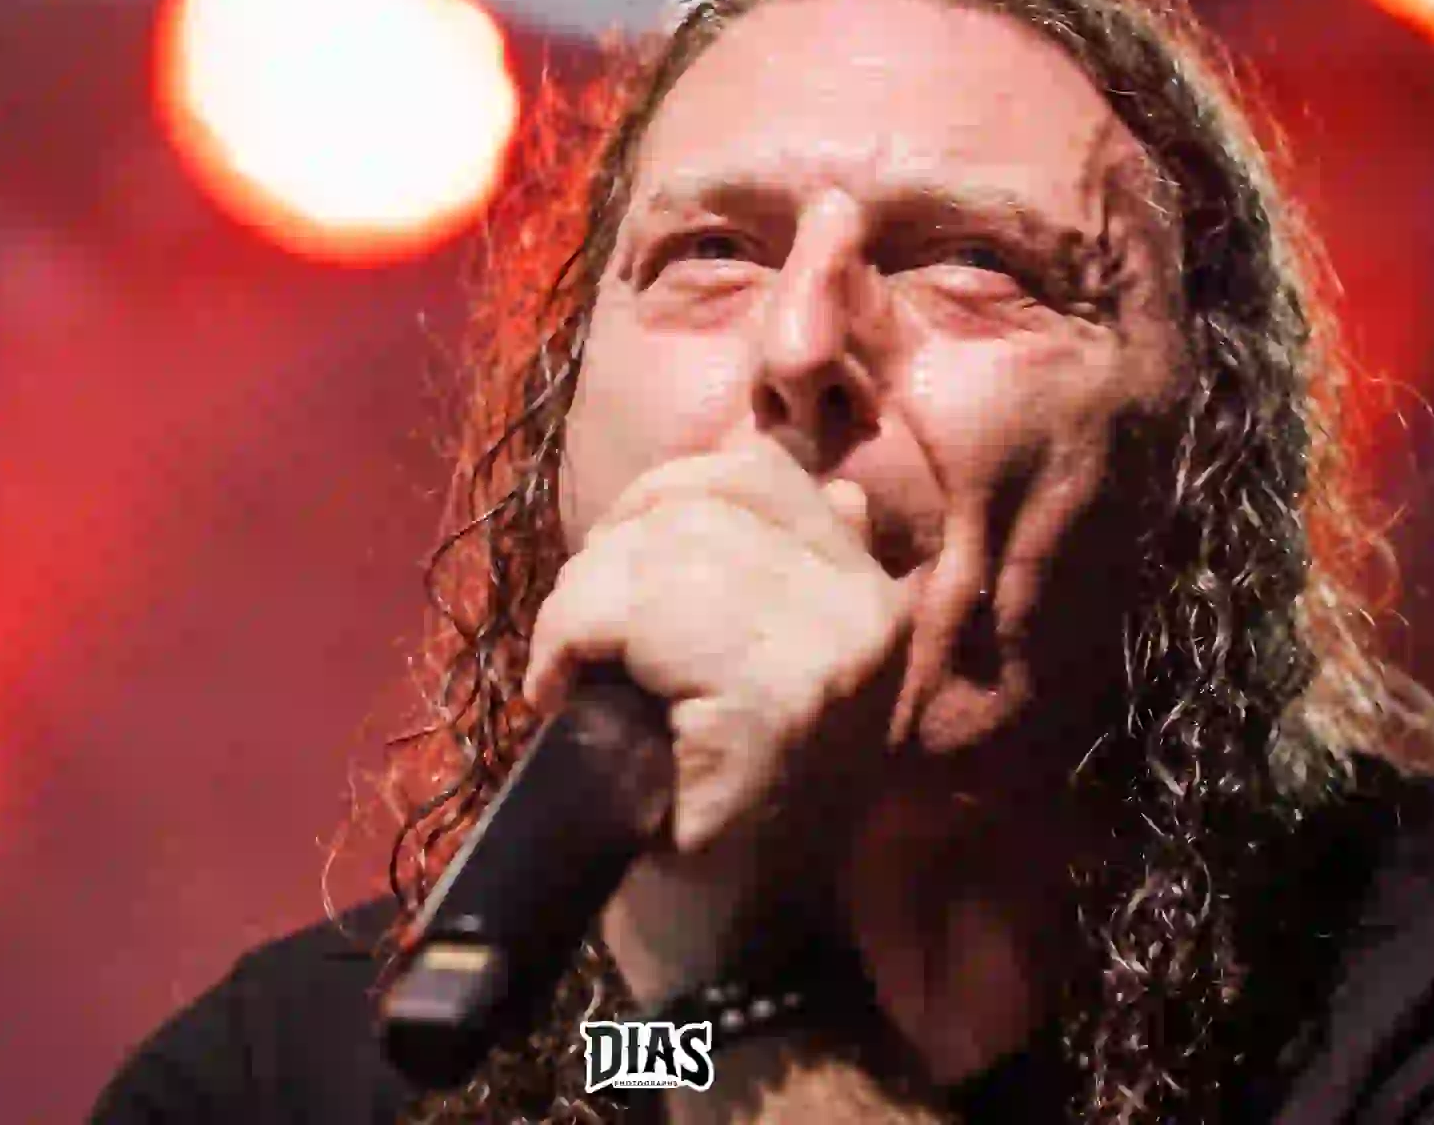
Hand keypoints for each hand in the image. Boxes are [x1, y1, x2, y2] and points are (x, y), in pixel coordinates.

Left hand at [523, 436, 911, 1001]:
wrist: (746, 963)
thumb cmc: (733, 818)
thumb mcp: (784, 676)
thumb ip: (793, 578)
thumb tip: (817, 478)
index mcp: (870, 593)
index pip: (755, 470)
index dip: (658, 503)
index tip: (616, 583)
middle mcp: (865, 609)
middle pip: (698, 499)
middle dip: (607, 557)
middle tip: (584, 644)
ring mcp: (827, 654)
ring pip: (659, 548)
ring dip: (579, 605)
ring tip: (575, 675)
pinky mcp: (771, 703)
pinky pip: (638, 612)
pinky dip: (571, 638)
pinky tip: (562, 692)